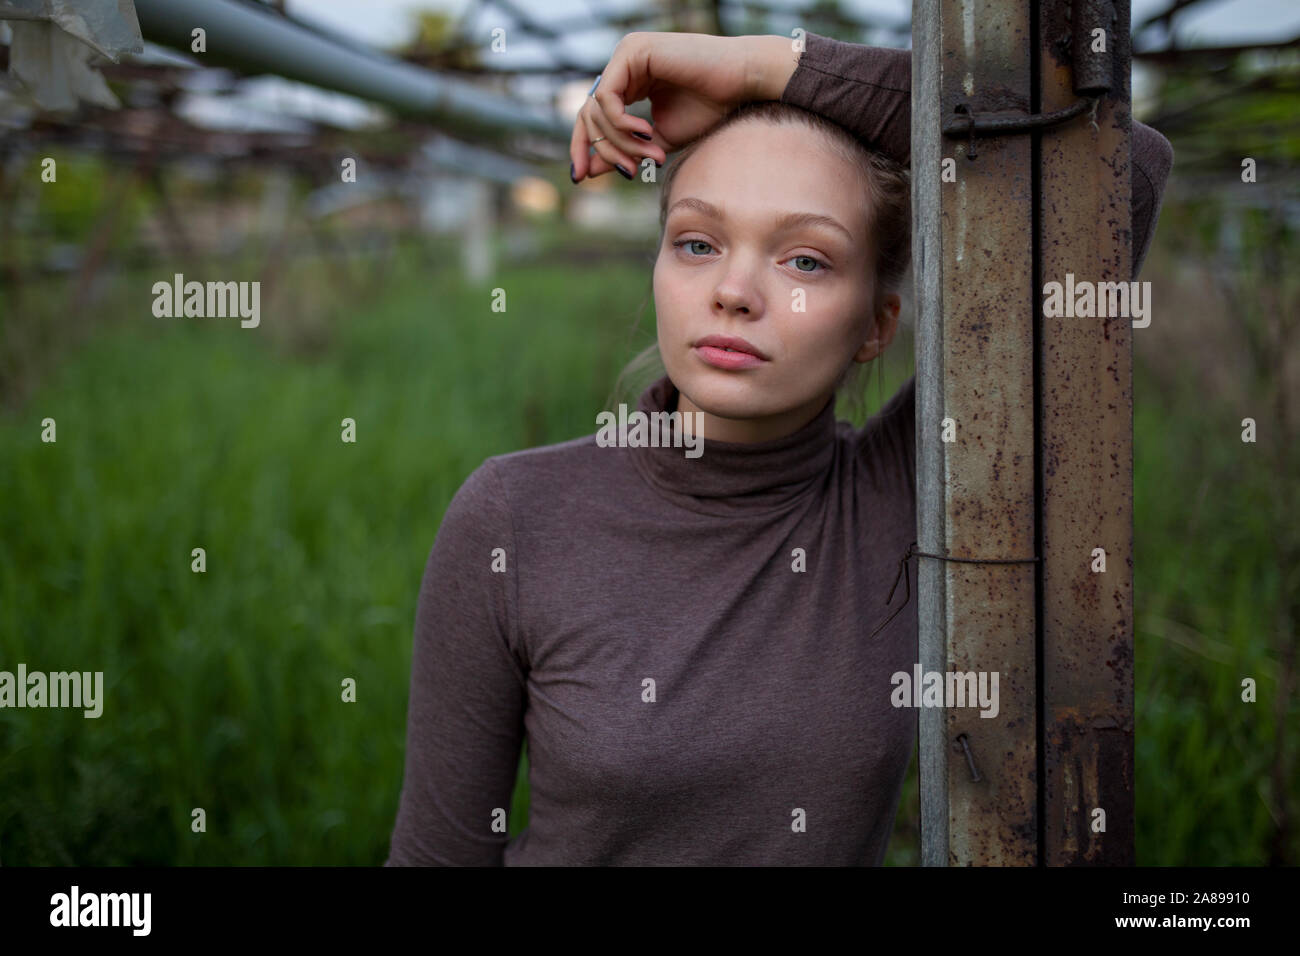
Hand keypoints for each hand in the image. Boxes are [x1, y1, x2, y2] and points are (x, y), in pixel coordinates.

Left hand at [570, 32, 798, 181]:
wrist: (740, 86)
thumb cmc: (709, 111)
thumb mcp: (658, 142)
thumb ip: (625, 152)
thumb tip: (588, 171)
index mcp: (629, 81)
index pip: (591, 116)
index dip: (583, 147)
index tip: (581, 177)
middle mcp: (623, 65)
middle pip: (588, 115)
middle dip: (602, 150)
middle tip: (627, 172)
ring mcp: (626, 55)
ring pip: (597, 110)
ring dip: (620, 141)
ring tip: (650, 153)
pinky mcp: (632, 51)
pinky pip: (607, 97)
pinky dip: (622, 123)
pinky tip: (647, 133)